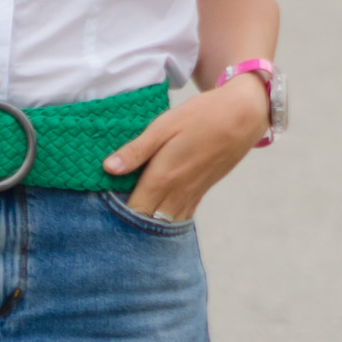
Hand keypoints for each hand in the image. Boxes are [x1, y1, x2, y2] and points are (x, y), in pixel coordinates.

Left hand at [103, 73, 270, 218]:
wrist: (242, 117)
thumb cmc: (201, 116)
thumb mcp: (164, 126)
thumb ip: (136, 150)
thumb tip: (108, 168)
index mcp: (163, 177)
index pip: (134, 210)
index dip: (115, 216)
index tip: (99, 212)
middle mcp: (177, 192)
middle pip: (147, 222)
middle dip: (128, 225)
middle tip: (109, 220)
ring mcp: (191, 195)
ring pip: (165, 224)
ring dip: (147, 225)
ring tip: (128, 222)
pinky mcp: (201, 193)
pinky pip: (180, 217)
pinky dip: (165, 221)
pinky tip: (154, 216)